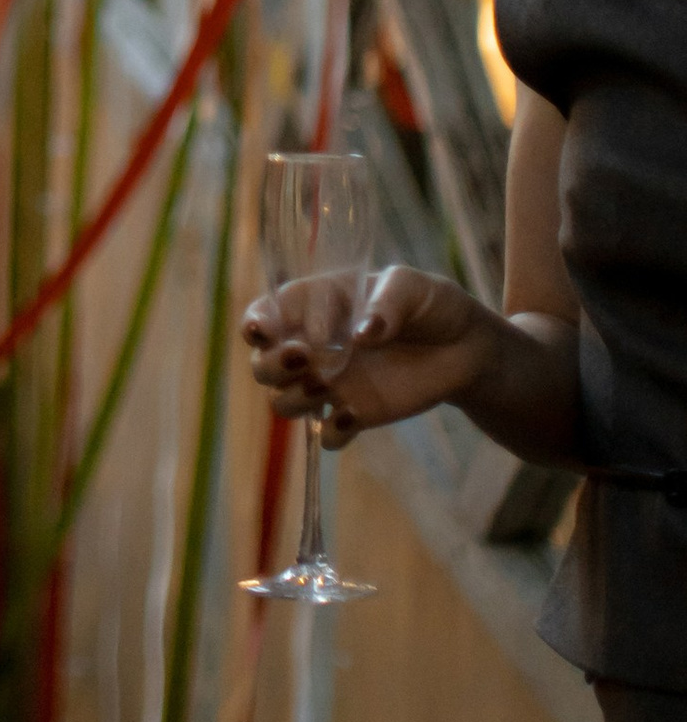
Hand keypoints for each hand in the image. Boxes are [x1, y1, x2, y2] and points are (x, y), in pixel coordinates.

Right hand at [242, 261, 495, 443]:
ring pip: (282, 402)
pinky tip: (354, 417)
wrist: (464, 347)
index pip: (266, 314)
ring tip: (329, 387)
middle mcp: (311, 346)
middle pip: (262, 364)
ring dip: (295, 399)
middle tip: (304, 358)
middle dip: (272, 364)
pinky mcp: (355, 414)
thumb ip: (387, 303)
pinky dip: (332, 432)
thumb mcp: (413, 286)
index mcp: (314, 305)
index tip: (265, 332)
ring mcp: (330, 383)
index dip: (257, 324)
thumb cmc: (430, 304)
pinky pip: (327, 435)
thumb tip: (363, 334)